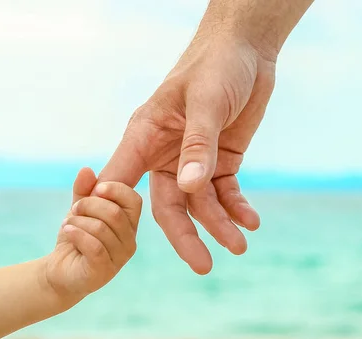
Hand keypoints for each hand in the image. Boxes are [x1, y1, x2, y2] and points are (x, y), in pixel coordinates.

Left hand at [46, 167, 141, 299]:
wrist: (59, 271)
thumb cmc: (75, 239)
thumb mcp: (79, 210)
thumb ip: (83, 190)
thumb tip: (86, 170)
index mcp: (129, 224)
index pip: (134, 200)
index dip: (115, 189)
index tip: (95, 188)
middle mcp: (129, 241)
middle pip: (115, 213)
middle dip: (89, 205)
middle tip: (74, 209)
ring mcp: (118, 258)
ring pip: (101, 228)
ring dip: (78, 221)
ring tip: (67, 224)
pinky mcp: (103, 271)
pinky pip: (93, 246)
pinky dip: (76, 233)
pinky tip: (67, 231)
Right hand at [98, 34, 275, 273]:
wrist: (247, 49)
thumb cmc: (215, 65)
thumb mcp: (206, 102)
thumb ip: (198, 145)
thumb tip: (190, 187)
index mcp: (145, 137)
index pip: (121, 182)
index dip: (114, 212)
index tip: (111, 243)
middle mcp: (165, 154)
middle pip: (168, 205)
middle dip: (185, 236)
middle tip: (203, 266)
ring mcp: (193, 160)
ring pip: (200, 204)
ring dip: (219, 224)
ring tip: (240, 244)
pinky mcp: (221, 160)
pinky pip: (226, 192)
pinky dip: (237, 208)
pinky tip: (251, 221)